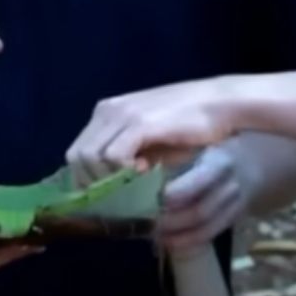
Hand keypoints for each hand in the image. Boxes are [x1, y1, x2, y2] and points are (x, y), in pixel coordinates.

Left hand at [66, 78, 240, 184]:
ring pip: (90, 158)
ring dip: (110, 178)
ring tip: (138, 179)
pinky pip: (113, 156)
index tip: (112, 192)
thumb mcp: (150, 142)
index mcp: (106, 112)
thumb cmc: (188, 125)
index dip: (88, 179)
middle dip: (95, 182)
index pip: (76, 153)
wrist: (219, 103)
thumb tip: (109, 185)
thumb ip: (126, 156)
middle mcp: (108, 110)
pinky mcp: (138, 122)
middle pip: (77, 157)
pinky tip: (147, 171)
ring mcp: (121, 113)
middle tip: (123, 191)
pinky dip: (124, 172)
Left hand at [153, 146, 247, 254]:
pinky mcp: (233, 220)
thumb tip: (136, 168)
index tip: (150, 196)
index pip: (199, 182)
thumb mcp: (200, 142)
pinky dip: (187, 242)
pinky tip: (167, 241)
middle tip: (143, 219)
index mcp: (220, 161)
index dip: (174, 194)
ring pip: (204, 228)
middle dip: (169, 219)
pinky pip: (209, 235)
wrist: (254, 161)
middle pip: (200, 211)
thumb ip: (173, 154)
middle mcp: (230, 186)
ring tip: (151, 232)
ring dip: (176, 235)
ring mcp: (235, 206)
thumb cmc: (215, 147)